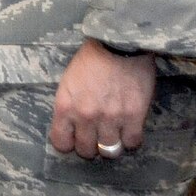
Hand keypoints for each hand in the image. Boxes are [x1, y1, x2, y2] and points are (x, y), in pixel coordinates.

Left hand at [49, 39, 154, 158]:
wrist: (118, 44)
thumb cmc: (91, 60)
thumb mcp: (68, 82)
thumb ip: (69, 105)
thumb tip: (73, 126)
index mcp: (65, 106)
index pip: (61, 142)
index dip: (69, 144)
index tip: (75, 139)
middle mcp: (86, 116)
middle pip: (86, 151)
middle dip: (91, 146)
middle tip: (97, 136)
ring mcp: (111, 118)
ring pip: (109, 151)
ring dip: (111, 145)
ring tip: (114, 134)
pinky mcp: (134, 116)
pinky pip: (132, 143)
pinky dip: (131, 140)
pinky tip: (129, 129)